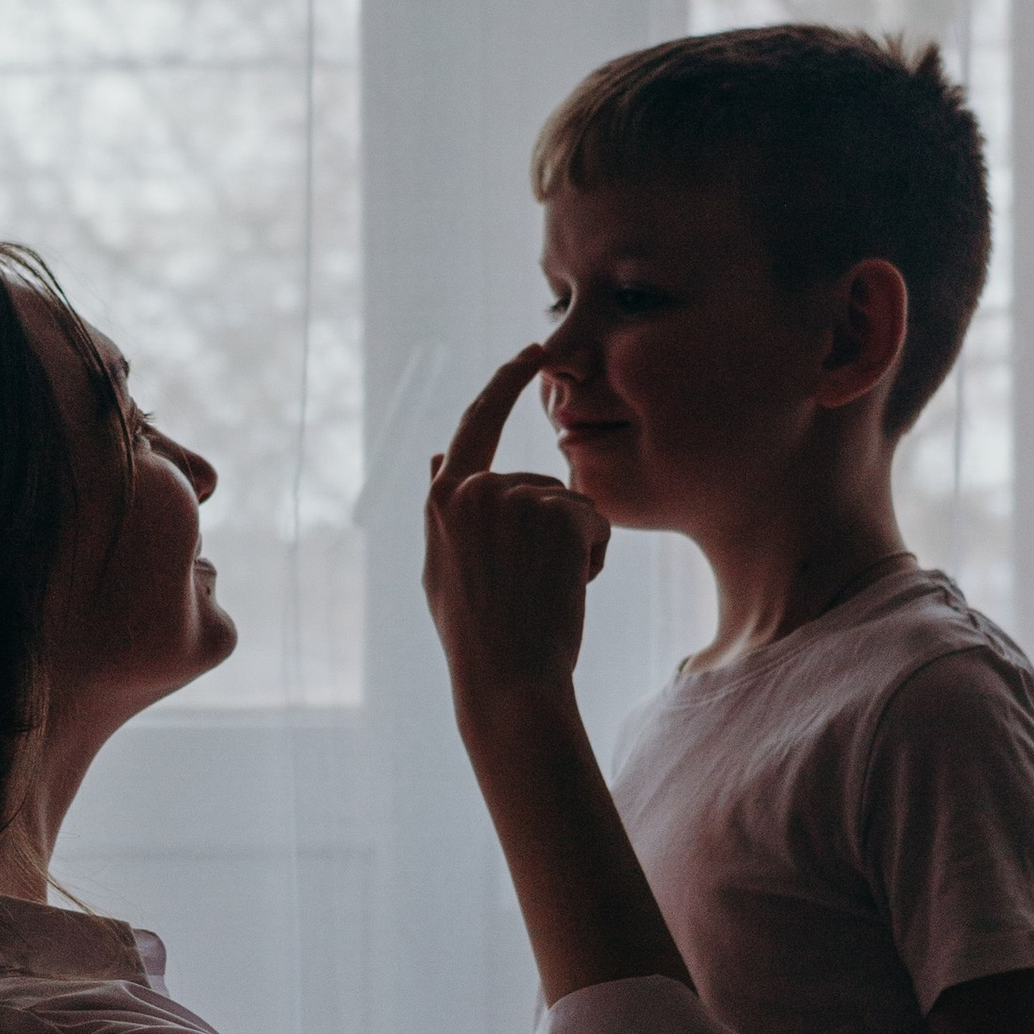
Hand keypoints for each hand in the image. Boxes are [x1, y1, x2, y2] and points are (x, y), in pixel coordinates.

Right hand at [424, 350, 610, 720]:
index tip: (535, 352)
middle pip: (539, 484)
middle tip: (528, 588)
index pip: (479, 421)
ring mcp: (515, 500)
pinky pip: (594, 524)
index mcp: (443, 498)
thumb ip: (446, 507)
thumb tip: (439, 452)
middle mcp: (474, 488)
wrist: (508, 680)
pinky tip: (565, 590)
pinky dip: (592, 558)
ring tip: (541, 593)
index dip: (507, 382)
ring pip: (570, 506)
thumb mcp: (443, 566)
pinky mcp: (557, 516)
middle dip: (550, 530)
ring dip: (570, 549)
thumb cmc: (477, 635)